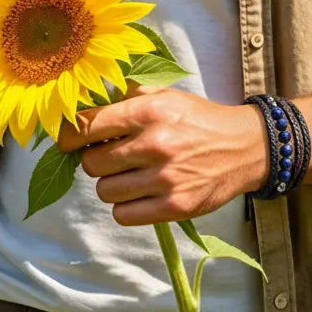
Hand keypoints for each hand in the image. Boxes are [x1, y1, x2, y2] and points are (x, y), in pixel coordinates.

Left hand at [57, 84, 268, 226]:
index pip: (88, 126)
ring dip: (111, 184)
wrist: (243, 147)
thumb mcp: (165, 95)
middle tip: (110, 156)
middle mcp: (154, 143)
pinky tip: (139, 193)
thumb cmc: (198, 119)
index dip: (70, 135)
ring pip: (104, 191)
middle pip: (91, 163)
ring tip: (129, 175)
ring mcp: (164, 178)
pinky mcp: (174, 206)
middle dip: (94, 160)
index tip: (68, 140)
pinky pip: (123, 216)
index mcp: (149, 111)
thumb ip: (128, 96)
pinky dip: (125, 207)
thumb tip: (86, 103)